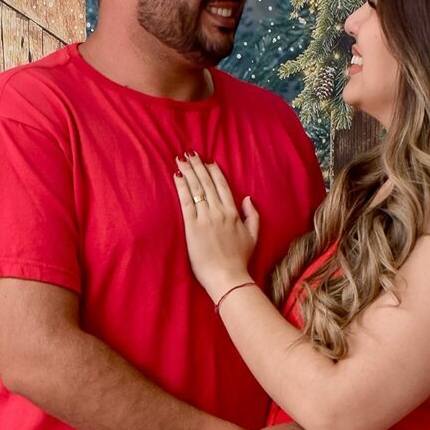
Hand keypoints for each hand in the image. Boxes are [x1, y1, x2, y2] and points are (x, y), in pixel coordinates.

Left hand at [174, 151, 259, 299]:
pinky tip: (177, 177)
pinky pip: (186, 202)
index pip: (222, 186)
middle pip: (207, 183)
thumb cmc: (240, 260)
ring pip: (196, 189)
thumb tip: (248, 199)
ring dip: (188, 172)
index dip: (214, 172)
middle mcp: (219, 211)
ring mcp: (205, 218)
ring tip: (181, 159)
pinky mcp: (192, 227)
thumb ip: (252, 216)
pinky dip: (181, 187)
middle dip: (198, 166)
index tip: (208, 161)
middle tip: (190, 153)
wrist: (227, 277)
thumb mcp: (253, 236)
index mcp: (233, 213)